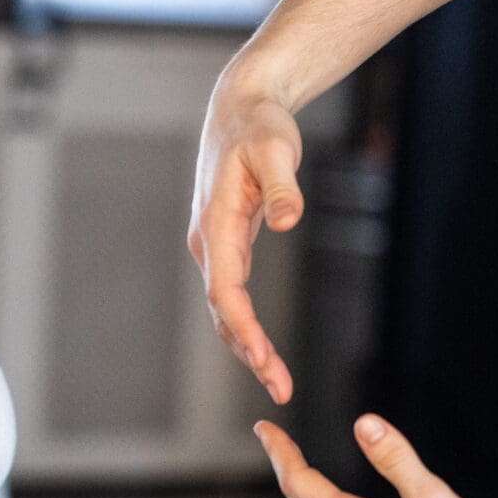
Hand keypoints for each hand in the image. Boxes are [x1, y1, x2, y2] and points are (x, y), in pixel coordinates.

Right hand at [189, 71, 305, 403]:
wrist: (242, 109)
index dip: (244, 327)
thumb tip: (289, 220)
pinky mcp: (228, 244)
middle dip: (250, 352)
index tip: (264, 358)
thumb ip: (282, 185)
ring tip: (278, 383)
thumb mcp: (275, 148)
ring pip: (226, 308)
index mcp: (216, 224)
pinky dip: (247, 327)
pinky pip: (233, 296)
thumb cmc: (259, 126)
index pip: (226, 288)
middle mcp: (209, 241)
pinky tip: (264, 351)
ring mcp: (216, 245)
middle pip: (224, 310)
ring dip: (247, 347)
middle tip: (280, 389)